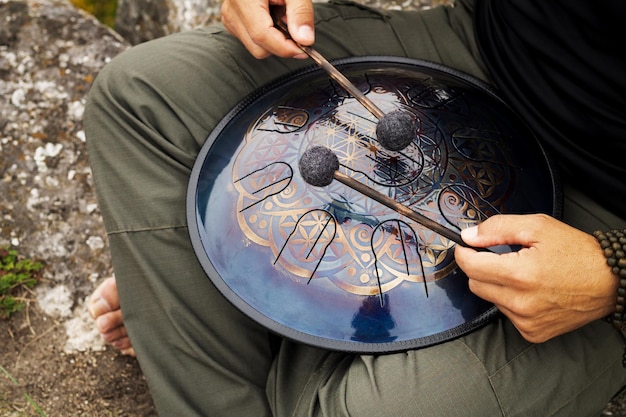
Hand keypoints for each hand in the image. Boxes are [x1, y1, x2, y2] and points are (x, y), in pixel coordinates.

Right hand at [221, 0, 314, 58]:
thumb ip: (301, 12)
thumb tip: (305, 40)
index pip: (262, 35)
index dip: (285, 48)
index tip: (305, 49)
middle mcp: (232, 10)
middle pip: (259, 47)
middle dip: (282, 45)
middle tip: (297, 28)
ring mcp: (231, 18)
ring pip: (256, 47)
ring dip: (275, 41)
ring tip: (283, 17)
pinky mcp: (233, 22)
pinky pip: (252, 41)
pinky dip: (268, 36)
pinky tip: (274, 18)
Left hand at [455, 214, 616, 342]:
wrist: (610, 282)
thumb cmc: (578, 253)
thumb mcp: (537, 227)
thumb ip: (497, 229)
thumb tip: (468, 236)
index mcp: (520, 275)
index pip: (470, 267)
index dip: (464, 253)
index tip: (466, 247)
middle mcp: (520, 303)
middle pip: (475, 284)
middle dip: (481, 268)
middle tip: (501, 258)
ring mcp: (526, 321)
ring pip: (491, 299)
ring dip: (498, 286)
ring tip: (524, 275)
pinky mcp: (532, 333)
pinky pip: (506, 314)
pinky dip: (512, 302)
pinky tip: (532, 292)